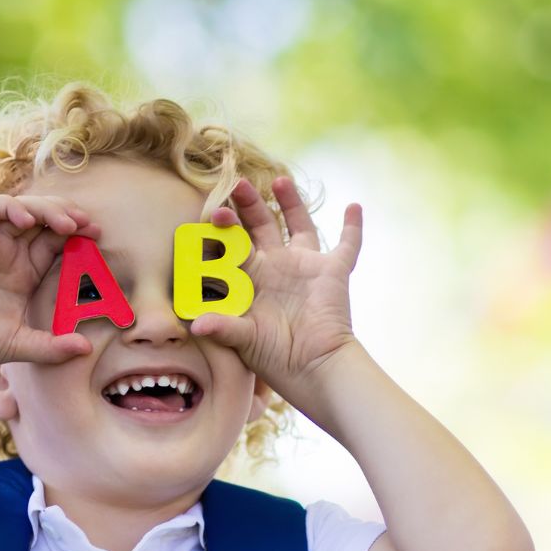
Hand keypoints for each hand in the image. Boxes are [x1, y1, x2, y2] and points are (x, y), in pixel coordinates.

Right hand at [0, 193, 99, 371]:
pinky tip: (29, 222)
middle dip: (69, 215)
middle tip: (90, 224)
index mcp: (25, 273)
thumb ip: (55, 348)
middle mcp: (10, 254)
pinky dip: (13, 207)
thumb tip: (87, 350)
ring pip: (24, 209)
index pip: (56, 242)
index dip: (77, 235)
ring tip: (68, 224)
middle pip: (45, 220)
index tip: (97, 237)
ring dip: (48, 209)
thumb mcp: (25, 346)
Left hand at [187, 177, 361, 401]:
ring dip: (290, 202)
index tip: (213, 215)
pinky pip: (348, 245)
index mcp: (250, 280)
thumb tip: (197, 325)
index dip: (223, 232)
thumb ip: (225, 327)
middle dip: (248, 206)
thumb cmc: (277, 360)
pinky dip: (353, 227)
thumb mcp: (247, 341)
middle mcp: (276, 267)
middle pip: (260, 227)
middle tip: (236, 185)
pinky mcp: (334, 272)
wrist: (317, 370)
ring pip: (298, 225)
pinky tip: (354, 205)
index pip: (233, 247)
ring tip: (279, 180)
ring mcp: (305, 267)